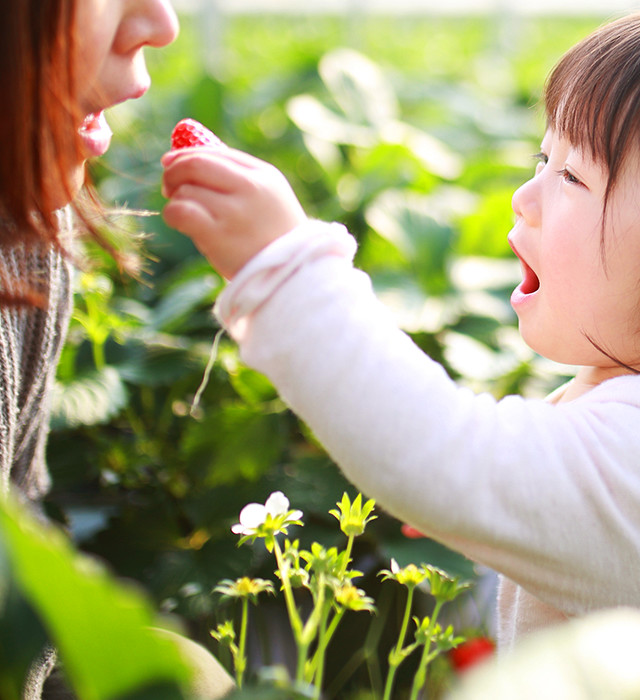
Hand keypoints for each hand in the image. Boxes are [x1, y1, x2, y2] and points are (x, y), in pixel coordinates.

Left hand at [161, 146, 306, 278]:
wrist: (292, 275)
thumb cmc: (272, 238)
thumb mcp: (267, 198)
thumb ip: (235, 176)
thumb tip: (182, 157)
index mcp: (264, 175)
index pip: (215, 152)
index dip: (185, 155)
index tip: (170, 164)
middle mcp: (251, 188)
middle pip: (196, 164)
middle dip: (173, 172)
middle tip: (168, 188)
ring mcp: (235, 212)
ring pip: (185, 190)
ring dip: (178, 201)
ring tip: (190, 218)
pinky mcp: (220, 236)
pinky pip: (180, 212)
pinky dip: (172, 215)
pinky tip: (180, 224)